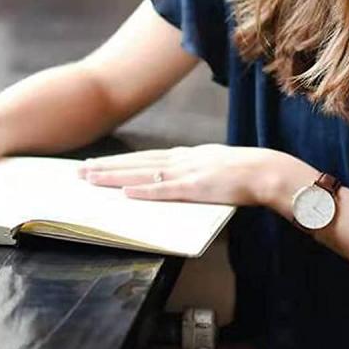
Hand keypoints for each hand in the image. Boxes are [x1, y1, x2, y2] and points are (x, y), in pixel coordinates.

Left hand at [77, 145, 313, 210]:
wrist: (269, 171)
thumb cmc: (246, 173)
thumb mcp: (214, 167)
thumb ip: (193, 173)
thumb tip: (174, 181)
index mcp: (186, 156)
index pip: (144, 158)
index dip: (118, 162)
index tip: (95, 165)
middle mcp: (181, 159)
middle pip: (136, 163)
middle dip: (106, 167)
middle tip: (79, 172)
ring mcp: (188, 172)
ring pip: (143, 173)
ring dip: (115, 176)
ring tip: (91, 179)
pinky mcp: (197, 187)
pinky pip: (166, 190)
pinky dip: (144, 191)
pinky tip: (126, 192)